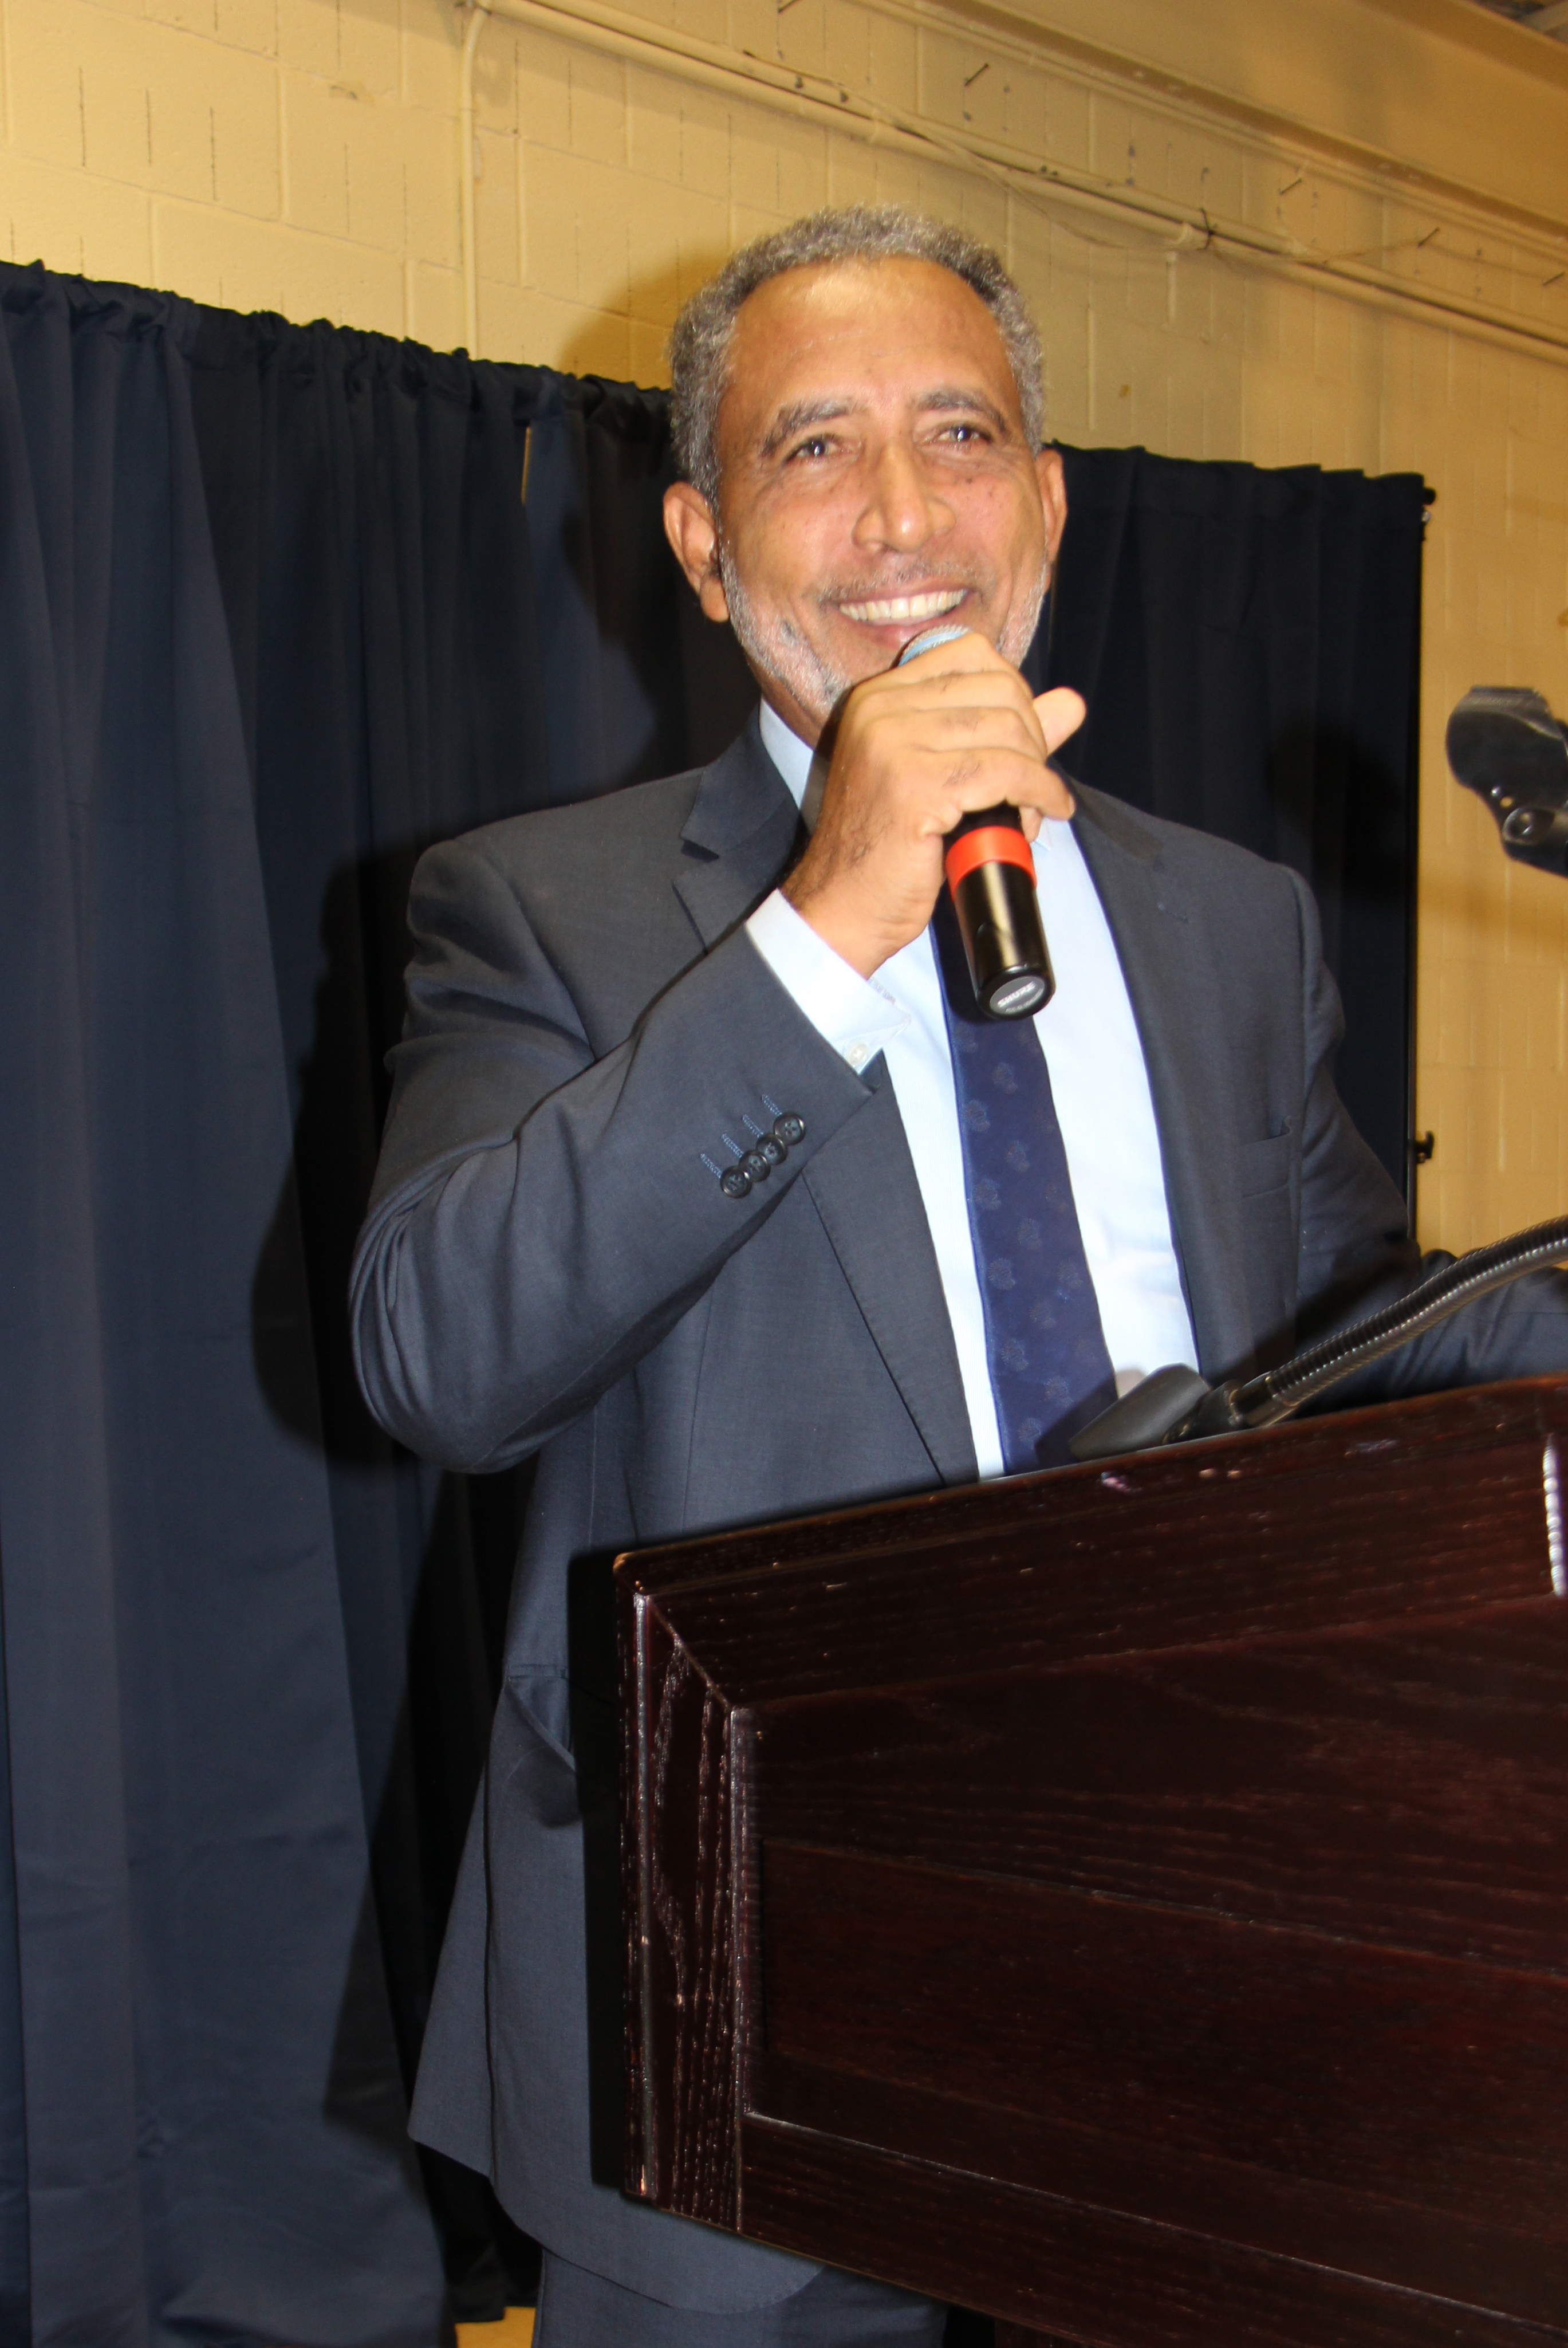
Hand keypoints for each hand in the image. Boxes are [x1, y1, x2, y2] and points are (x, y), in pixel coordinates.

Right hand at [781, 631, 1086, 979]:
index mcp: (880, 697)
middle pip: (999, 690)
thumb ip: (1002, 733)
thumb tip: (1070, 704)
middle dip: (1033, 738)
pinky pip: (1005, 773)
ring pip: (1007, 730)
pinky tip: (1040, 814)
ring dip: (1035, 774)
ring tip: (1027, 812)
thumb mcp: (942, 776)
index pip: (974, 655)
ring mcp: (893, 744)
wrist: (841, 908)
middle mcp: (881, 709)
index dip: (1015, 696)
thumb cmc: (886, 851)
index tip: (1022, 741)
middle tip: (1031, 786)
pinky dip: (1037, 793)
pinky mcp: (914, 786)